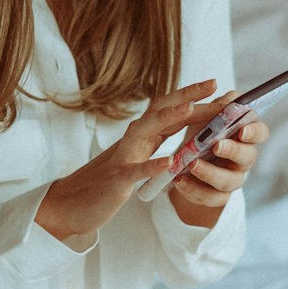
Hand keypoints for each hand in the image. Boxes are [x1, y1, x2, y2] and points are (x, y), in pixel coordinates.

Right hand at [35, 79, 224, 241]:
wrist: (70, 204)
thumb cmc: (107, 182)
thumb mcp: (135, 158)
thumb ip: (154, 143)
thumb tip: (180, 131)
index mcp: (141, 136)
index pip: (169, 110)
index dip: (192, 96)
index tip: (217, 86)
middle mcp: (132, 140)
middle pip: (161, 111)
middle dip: (188, 96)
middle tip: (214, 84)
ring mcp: (123, 157)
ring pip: (146, 130)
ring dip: (168, 118)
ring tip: (192, 108)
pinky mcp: (116, 180)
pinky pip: (135, 171)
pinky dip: (152, 165)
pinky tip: (170, 163)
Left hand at [168, 93, 269, 227]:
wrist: (186, 163)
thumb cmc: (202, 133)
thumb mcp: (209, 115)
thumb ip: (221, 106)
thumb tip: (231, 100)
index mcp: (245, 135)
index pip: (261, 132)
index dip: (254, 132)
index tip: (242, 130)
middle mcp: (243, 158)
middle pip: (248, 157)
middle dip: (233, 150)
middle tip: (216, 146)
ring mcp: (232, 179)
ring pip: (228, 180)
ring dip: (210, 172)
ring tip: (192, 164)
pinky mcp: (216, 196)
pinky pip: (209, 197)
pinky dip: (193, 189)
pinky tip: (179, 180)